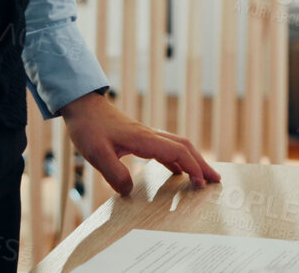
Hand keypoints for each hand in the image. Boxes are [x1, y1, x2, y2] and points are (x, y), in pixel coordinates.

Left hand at [61, 91, 221, 194]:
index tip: (201, 184)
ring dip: (193, 161)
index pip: (177, 152)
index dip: (193, 167)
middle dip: (202, 164)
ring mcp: (147, 136)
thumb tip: (129, 191)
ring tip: (202, 178)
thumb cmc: (89, 127)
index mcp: (143, 139)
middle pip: (185, 147)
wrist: (83, 106)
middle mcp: (150, 136)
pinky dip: (178, 160)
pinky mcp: (140, 138)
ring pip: (178, 146)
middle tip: (215, 180)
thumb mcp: (96, 153)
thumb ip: (113, 173)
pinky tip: (177, 171)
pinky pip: (166, 149)